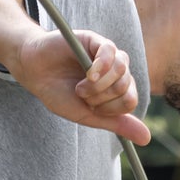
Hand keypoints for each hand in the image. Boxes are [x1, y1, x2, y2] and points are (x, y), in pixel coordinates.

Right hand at [9, 28, 151, 144]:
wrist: (33, 72)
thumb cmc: (58, 93)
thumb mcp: (88, 115)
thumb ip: (117, 124)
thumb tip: (146, 139)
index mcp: (117, 88)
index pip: (130, 101)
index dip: (110, 109)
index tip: (90, 106)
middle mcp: (116, 71)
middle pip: (125, 87)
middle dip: (101, 98)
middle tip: (81, 94)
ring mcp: (107, 54)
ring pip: (121, 71)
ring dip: (99, 86)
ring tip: (80, 87)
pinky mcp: (95, 40)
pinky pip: (111, 52)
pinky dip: (101, 67)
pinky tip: (89, 74)